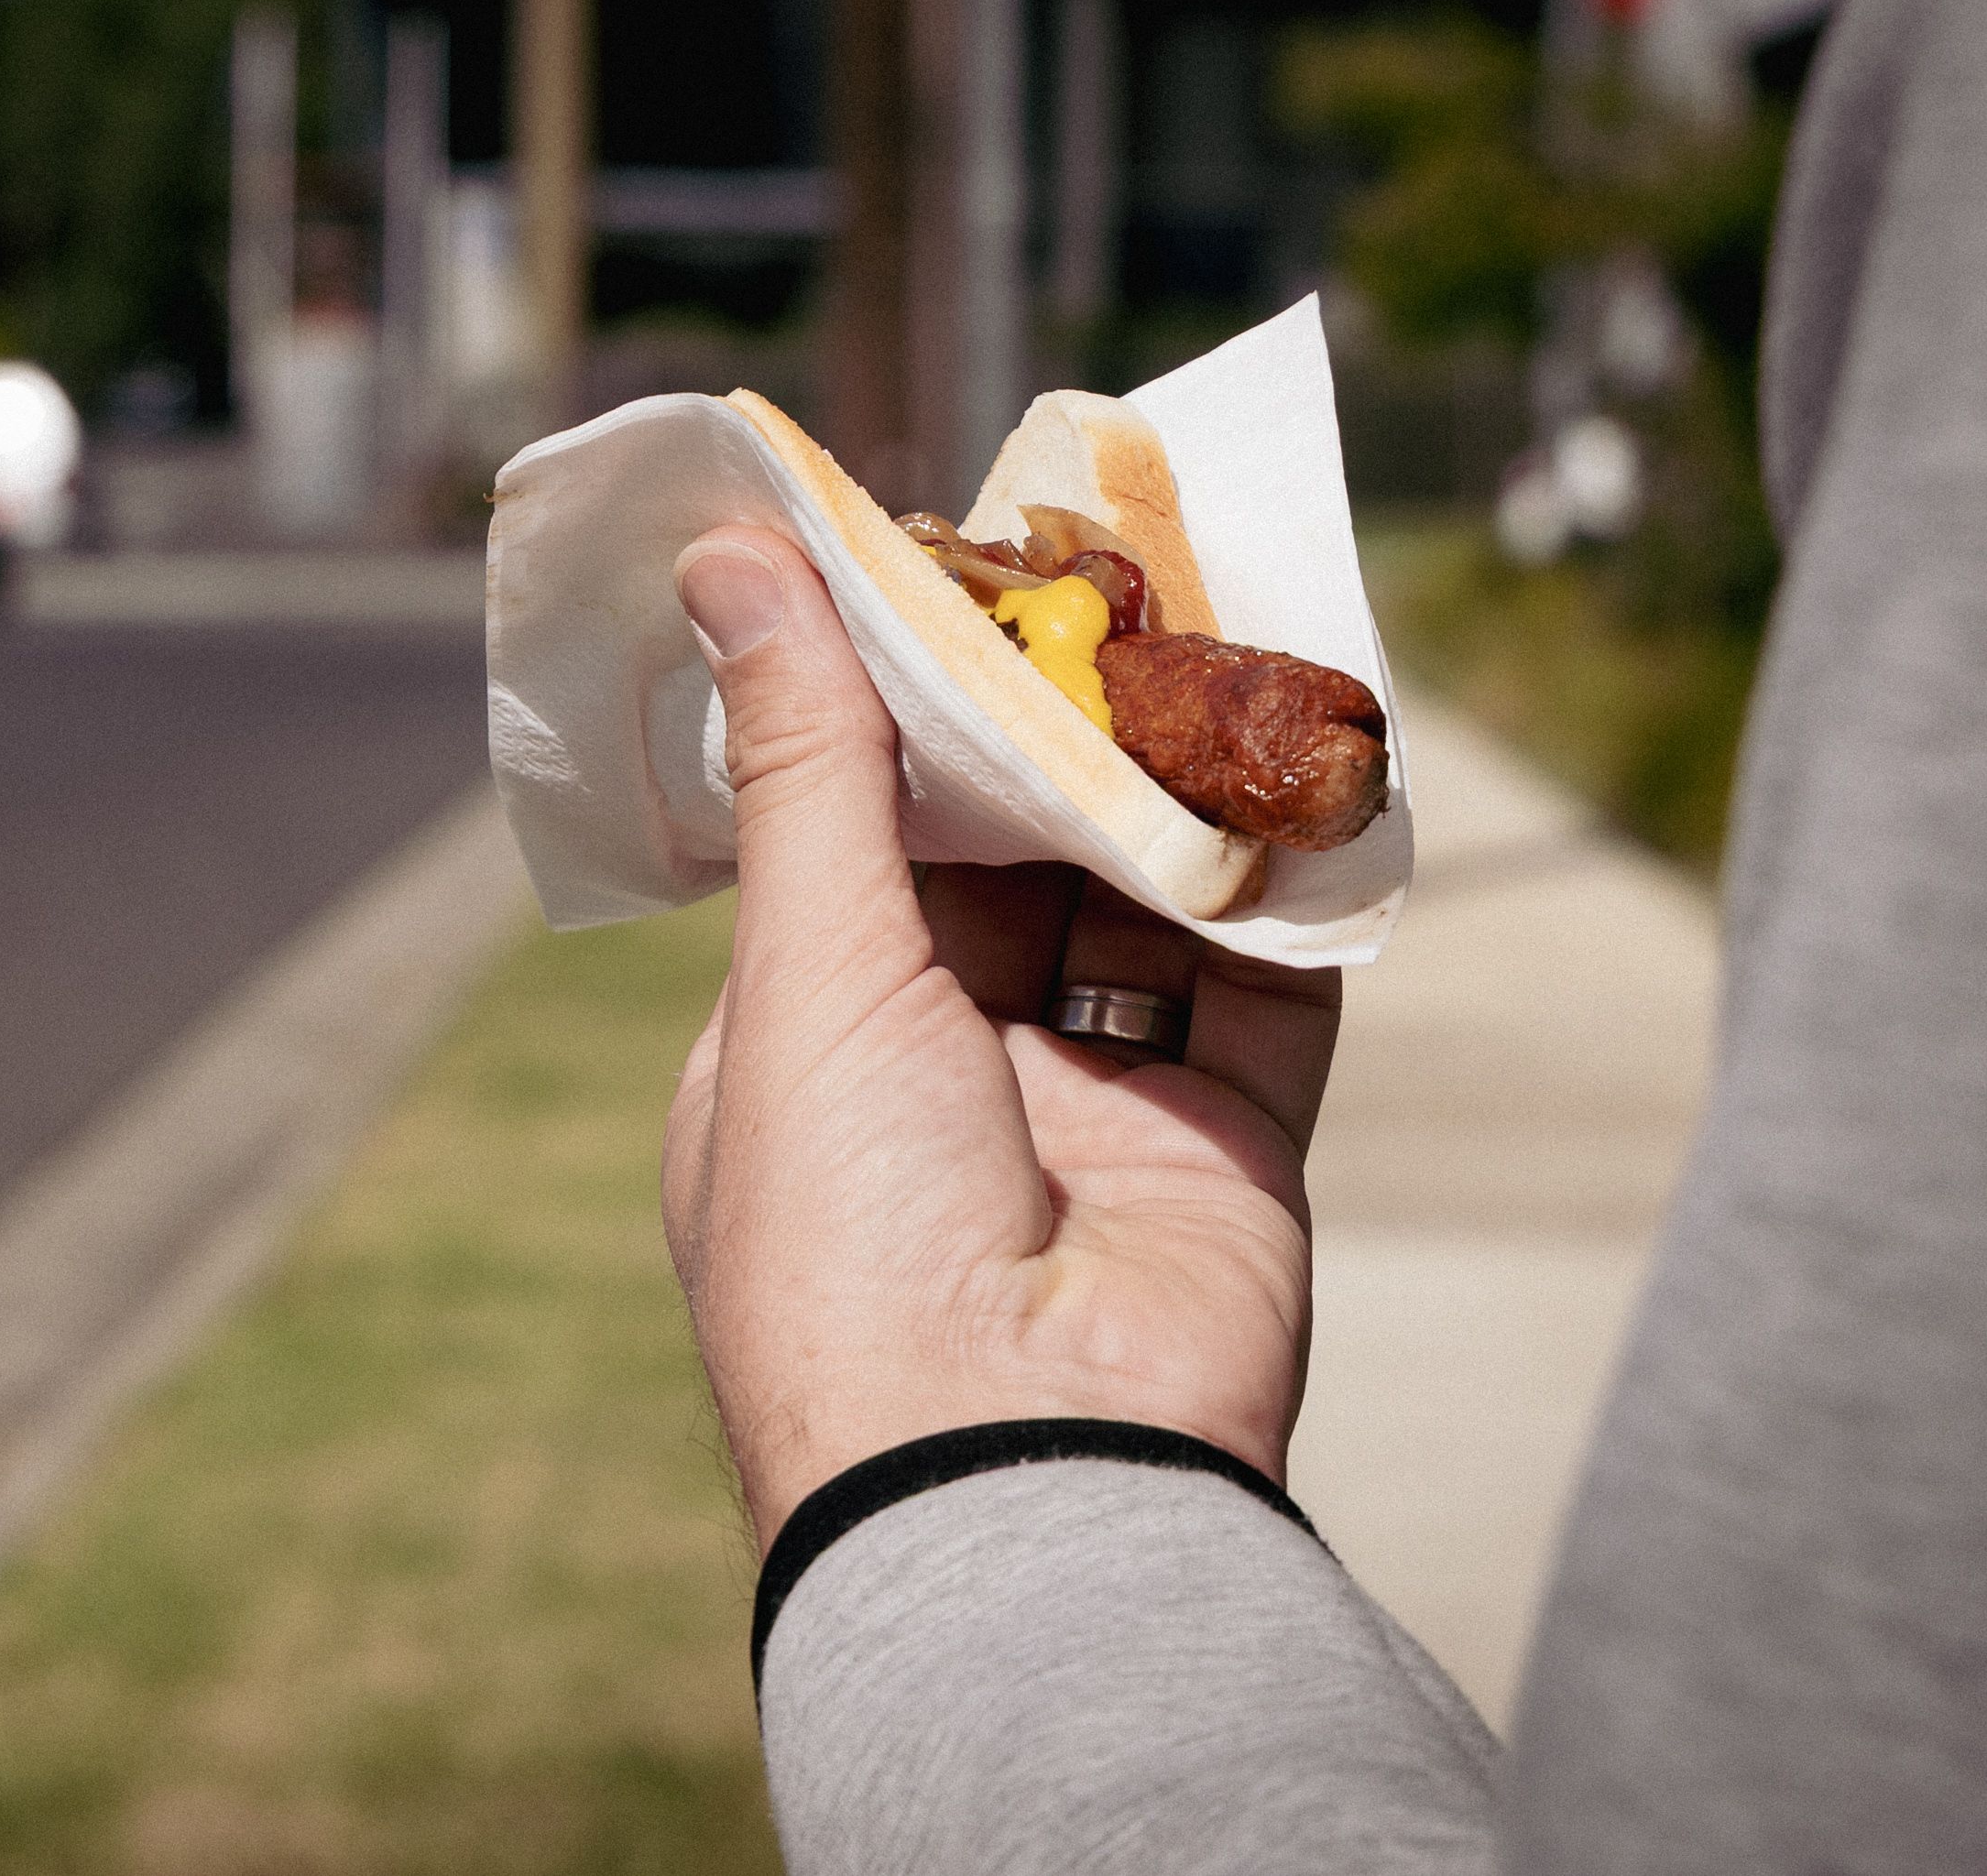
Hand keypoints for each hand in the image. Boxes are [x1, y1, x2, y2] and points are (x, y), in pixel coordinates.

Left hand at [659, 526, 1341, 1551]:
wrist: (1025, 1483)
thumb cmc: (854, 1232)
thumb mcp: (809, 971)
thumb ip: (806, 763)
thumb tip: (730, 555)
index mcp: (804, 1051)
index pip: (851, 837)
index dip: (898, 704)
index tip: (948, 562)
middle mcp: (942, 1077)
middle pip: (1008, 857)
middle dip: (1057, 725)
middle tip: (1106, 564)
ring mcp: (1090, 1115)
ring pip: (1141, 905)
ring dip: (1176, 783)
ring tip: (1215, 622)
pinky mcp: (1224, 1149)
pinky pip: (1266, 986)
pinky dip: (1290, 883)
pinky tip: (1309, 760)